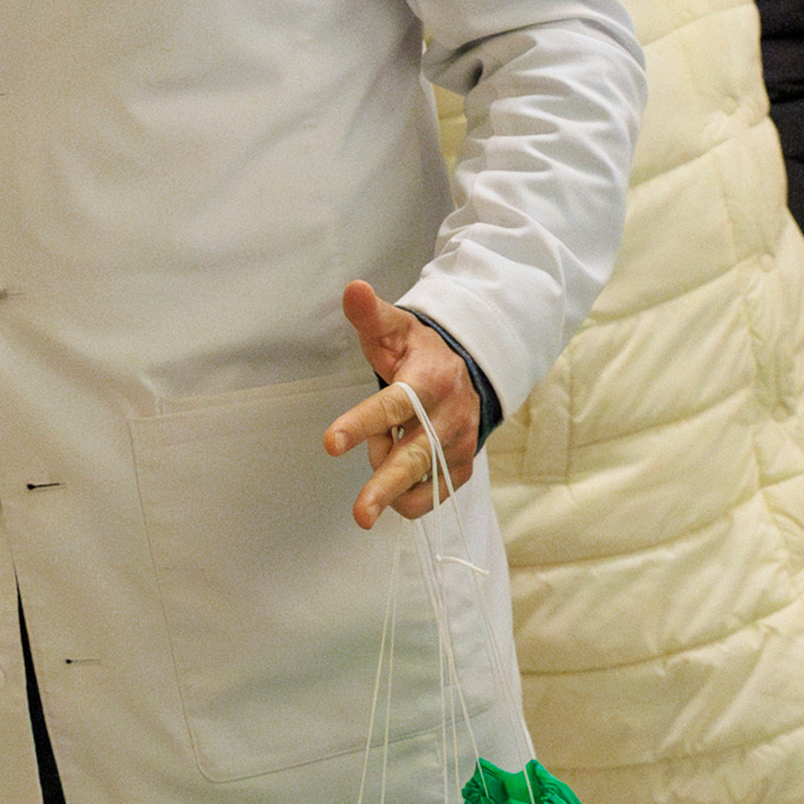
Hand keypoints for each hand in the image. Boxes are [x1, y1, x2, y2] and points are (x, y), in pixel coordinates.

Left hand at [329, 280, 484, 526]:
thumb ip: (371, 315)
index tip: (330, 443)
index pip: (393, 406)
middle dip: (385, 486)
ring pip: (419, 480)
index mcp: (428, 382)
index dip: (362, 424)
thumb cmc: (420, 351)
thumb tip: (352, 289)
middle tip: (361, 514)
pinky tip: (396, 481)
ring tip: (381, 453)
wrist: (473, 369)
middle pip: (413, 457)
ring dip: (390, 480)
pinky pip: (431, 497)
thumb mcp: (396, 329)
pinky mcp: (462, 468)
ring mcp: (458, 446)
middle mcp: (448, 418)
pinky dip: (408, 496)